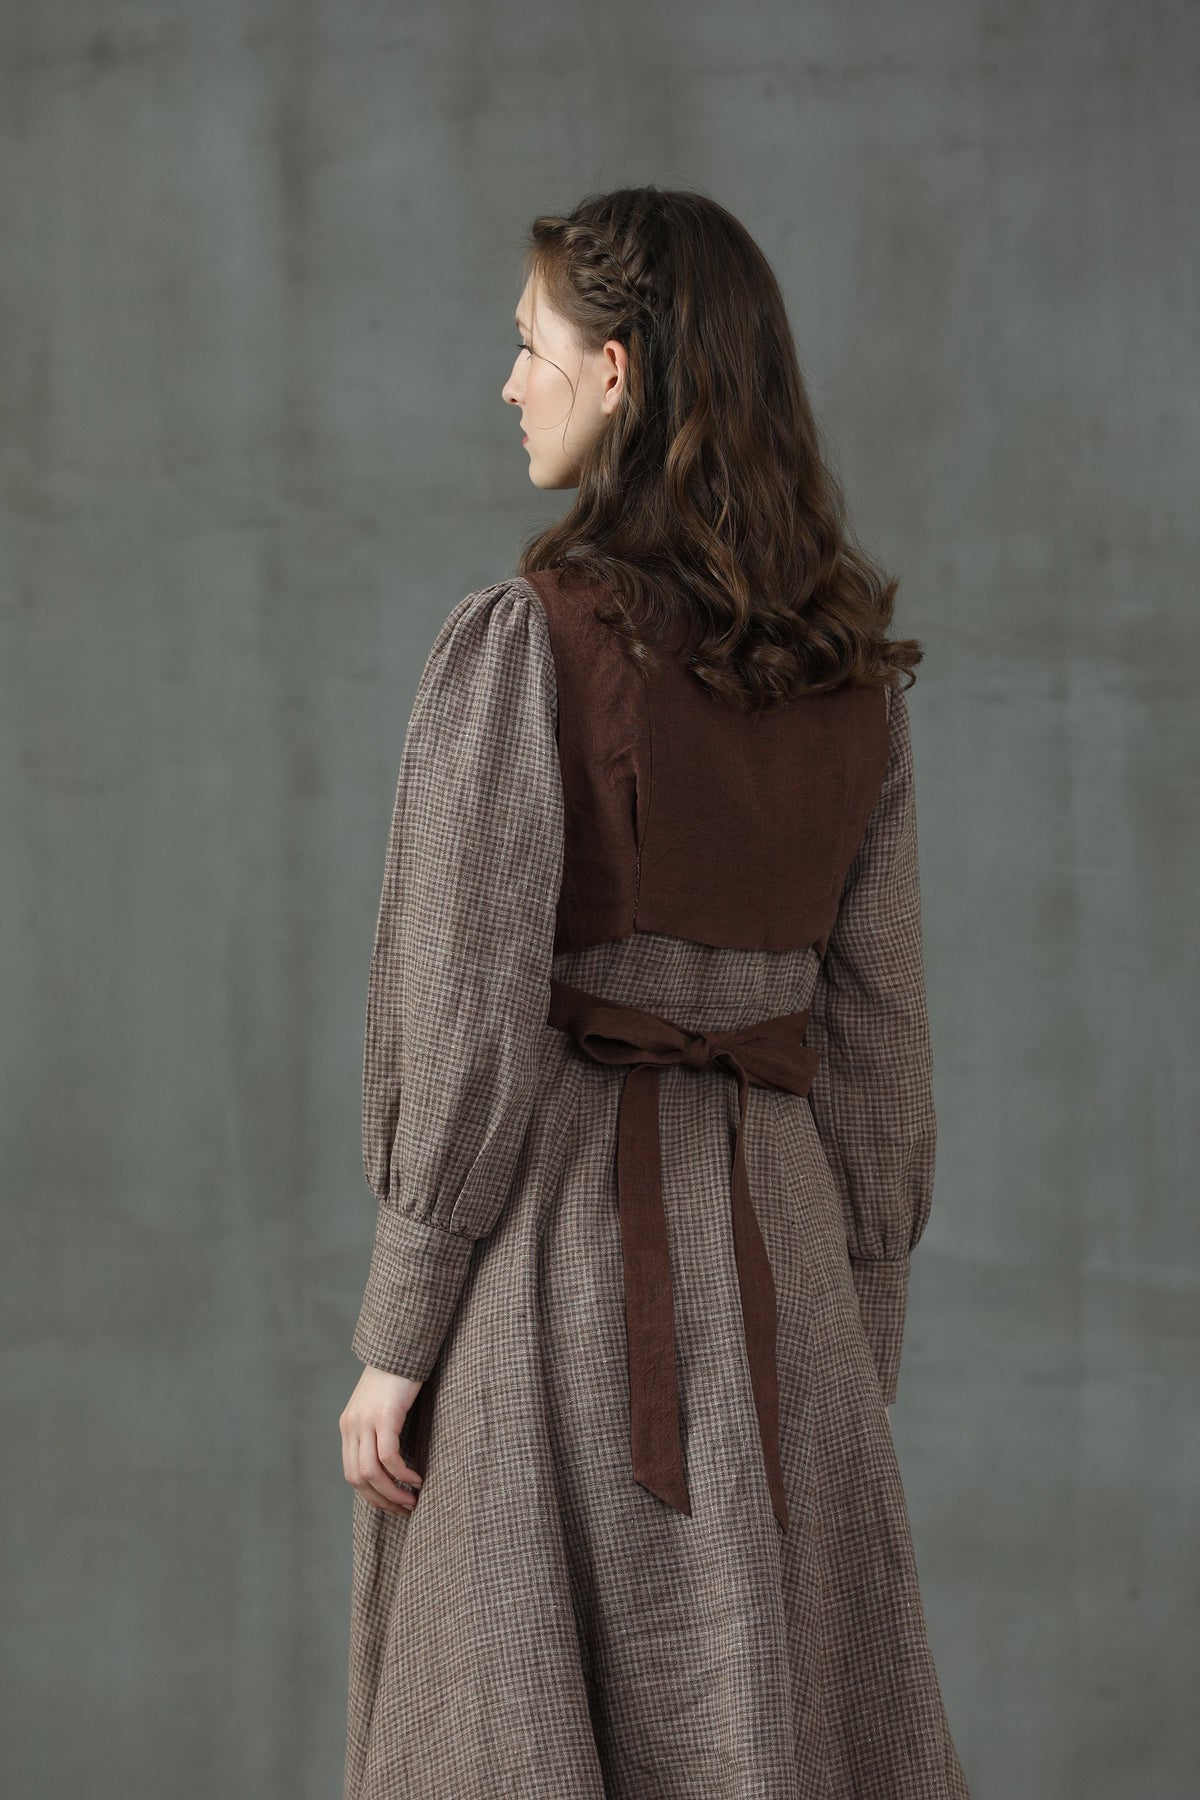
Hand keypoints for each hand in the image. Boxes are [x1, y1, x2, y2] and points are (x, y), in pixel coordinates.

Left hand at [340, 1364, 425, 1515]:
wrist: (401, 1346)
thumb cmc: (397, 1377)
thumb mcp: (380, 1406)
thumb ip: (377, 1430)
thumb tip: (390, 1462)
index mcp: (348, 1426)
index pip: (352, 1473)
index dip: (371, 1495)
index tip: (392, 1504)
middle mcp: (352, 1426)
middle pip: (358, 1478)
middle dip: (382, 1499)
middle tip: (404, 1509)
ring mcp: (366, 1421)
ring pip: (372, 1472)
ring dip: (393, 1492)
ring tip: (412, 1499)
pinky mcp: (385, 1416)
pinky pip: (389, 1456)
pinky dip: (402, 1473)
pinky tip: (417, 1478)